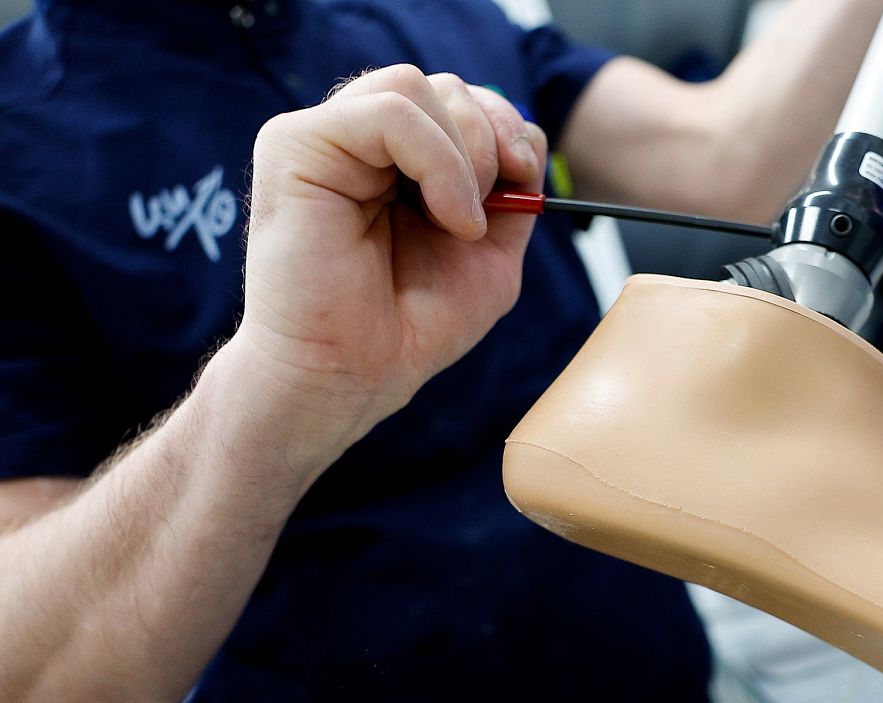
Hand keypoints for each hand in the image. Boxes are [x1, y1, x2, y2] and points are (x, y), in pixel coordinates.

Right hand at [227, 65, 545, 459]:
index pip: (462, 100)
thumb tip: (527, 139)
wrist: (351, 376)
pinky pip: (387, 112)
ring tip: (462, 221)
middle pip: (444, 86)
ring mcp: (325, 139)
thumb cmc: (408, 326)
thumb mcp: (489, 254)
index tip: (525, 177)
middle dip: (490, 138)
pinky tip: (447, 216)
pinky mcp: (296, 146)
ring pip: (414, 86)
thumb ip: (512, 193)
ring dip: (465, 151)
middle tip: (491, 207)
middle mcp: (359, 142)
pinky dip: (436, 159)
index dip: (505, 126)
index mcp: (399, 161)